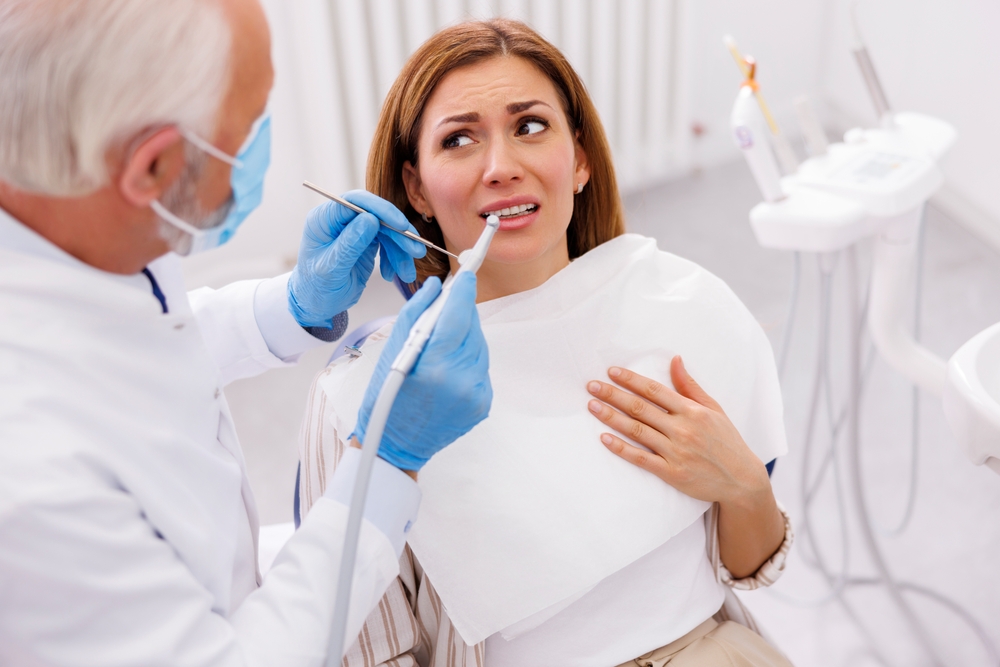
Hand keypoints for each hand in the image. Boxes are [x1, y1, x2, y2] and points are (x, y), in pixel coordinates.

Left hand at [288, 191, 425, 327]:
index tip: (401, 226)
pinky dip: (395, 258)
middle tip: (416, 251)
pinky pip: (388, 243)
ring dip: (401, 250)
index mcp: (324, 220)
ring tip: (407, 273)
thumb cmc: (317, 289)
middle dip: (398, 234)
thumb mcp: (332, 270)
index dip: (381, 210)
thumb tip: (370, 219)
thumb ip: (350, 244)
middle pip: (376, 215)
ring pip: (387, 230)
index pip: (355, 202)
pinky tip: (393, 274)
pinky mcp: (366, 240)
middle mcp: (340, 219)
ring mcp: (354, 229)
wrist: (318, 305)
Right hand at [354, 273, 491, 470]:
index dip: (464, 292)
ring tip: (441, 342)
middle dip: (461, 313)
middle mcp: (462, 381)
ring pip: (479, 347)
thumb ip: (415, 313)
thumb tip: (435, 288)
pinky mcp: (483, 404)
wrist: (395, 445)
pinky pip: (480, 368)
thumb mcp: (391, 352)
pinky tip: (448, 364)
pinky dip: (468, 359)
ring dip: (465, 336)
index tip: (467, 275)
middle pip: (472, 329)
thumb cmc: (386, 399)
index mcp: (436, 367)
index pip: (459, 316)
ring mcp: (476, 395)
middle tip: (446, 307)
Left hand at [586, 356, 769, 505]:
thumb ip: (690, 386)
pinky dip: (622, 448)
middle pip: (641, 408)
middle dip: (614, 395)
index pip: (655, 390)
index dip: (631, 380)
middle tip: (592, 386)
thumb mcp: (714, 409)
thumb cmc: (727, 441)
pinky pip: (641, 459)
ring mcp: (676, 452)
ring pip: (637, 431)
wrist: (742, 480)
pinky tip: (604, 438)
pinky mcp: (672, 473)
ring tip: (592, 406)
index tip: (611, 372)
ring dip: (611, 417)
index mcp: (692, 411)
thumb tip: (675, 359)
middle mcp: (683, 429)